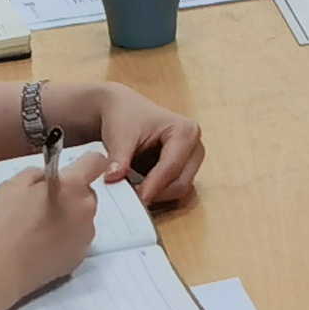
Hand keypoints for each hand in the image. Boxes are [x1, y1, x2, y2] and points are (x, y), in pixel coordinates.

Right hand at [0, 149, 106, 295]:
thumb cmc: (1, 223)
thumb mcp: (14, 184)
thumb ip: (40, 174)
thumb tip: (50, 177)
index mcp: (72, 187)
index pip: (96, 162)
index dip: (87, 163)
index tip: (76, 169)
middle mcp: (85, 210)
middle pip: (87, 193)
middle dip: (70, 194)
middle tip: (42, 204)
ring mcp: (85, 237)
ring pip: (82, 218)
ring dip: (69, 218)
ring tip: (39, 229)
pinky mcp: (78, 259)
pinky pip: (77, 240)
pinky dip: (65, 240)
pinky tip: (42, 246)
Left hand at [76, 86, 205, 208]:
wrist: (123, 111)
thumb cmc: (126, 116)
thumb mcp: (120, 135)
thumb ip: (119, 158)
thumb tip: (114, 179)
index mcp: (185, 131)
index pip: (172, 166)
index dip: (154, 185)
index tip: (137, 199)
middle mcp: (194, 147)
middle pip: (181, 183)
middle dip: (157, 192)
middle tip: (130, 197)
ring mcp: (191, 160)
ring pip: (178, 190)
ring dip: (156, 194)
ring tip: (131, 189)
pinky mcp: (183, 171)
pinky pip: (172, 191)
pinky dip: (155, 193)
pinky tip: (137, 186)